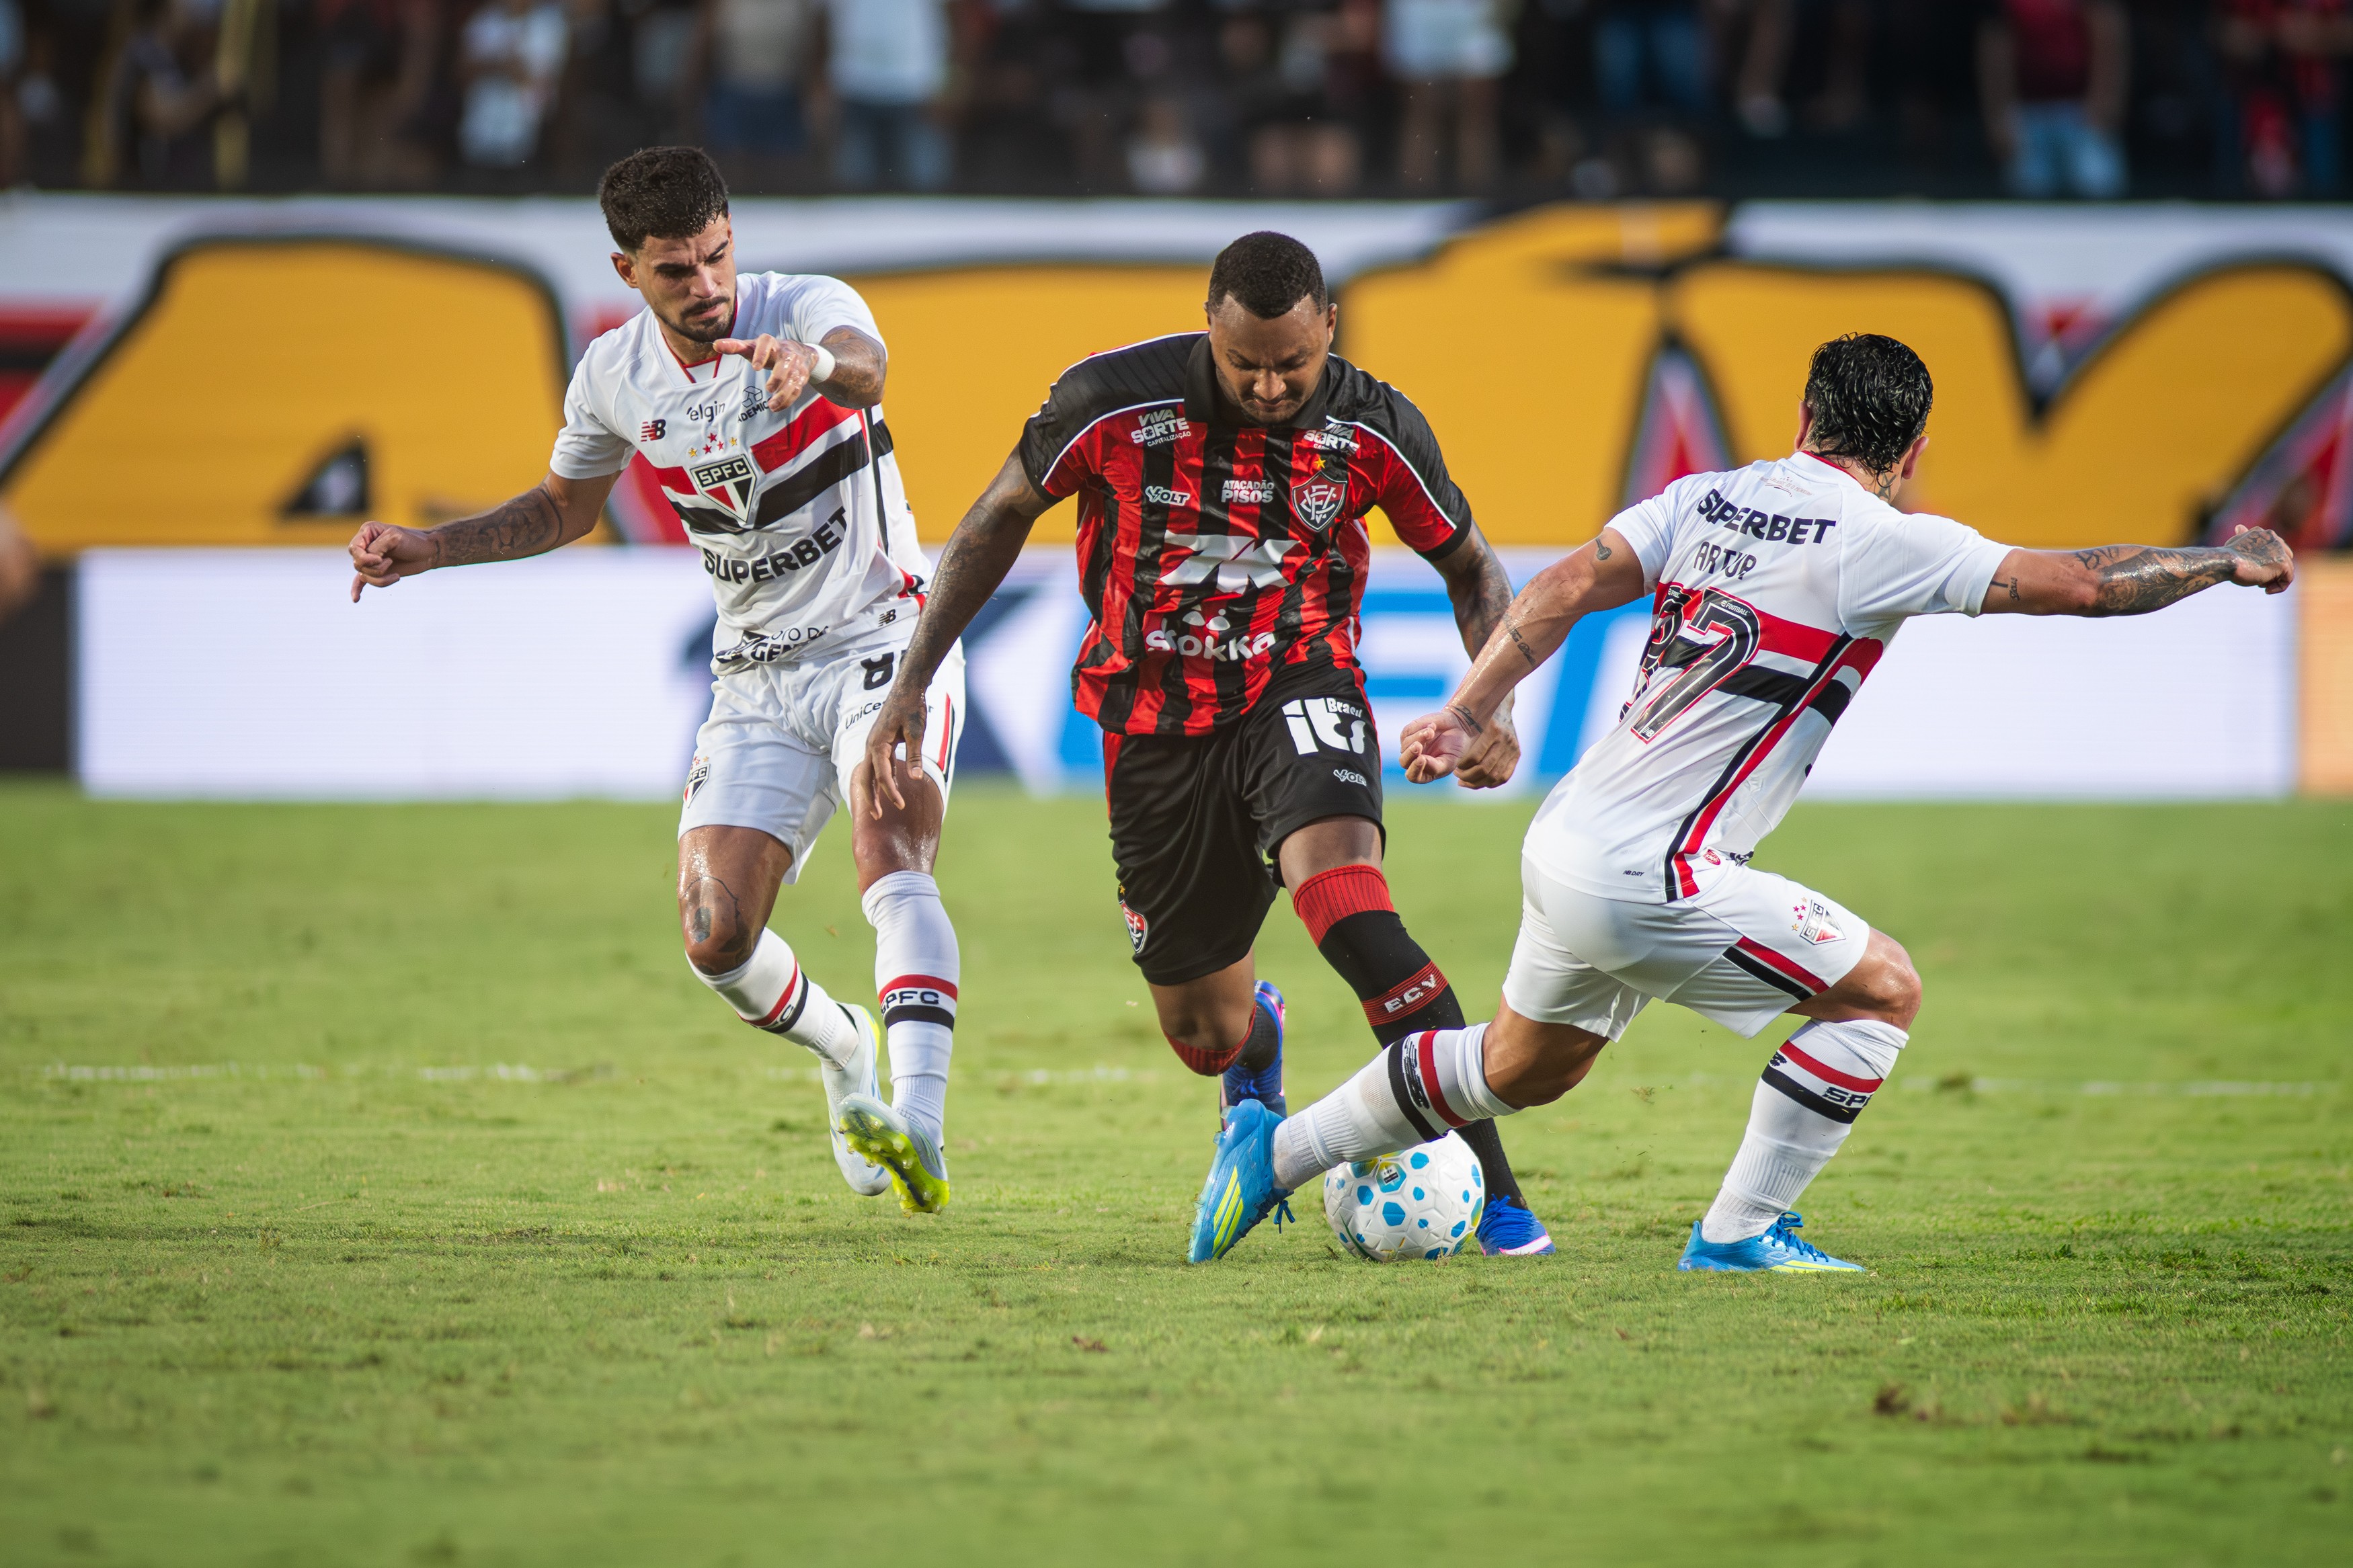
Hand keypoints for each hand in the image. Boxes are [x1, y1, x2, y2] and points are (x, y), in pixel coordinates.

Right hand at [348, 521, 437, 600]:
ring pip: (365, 575)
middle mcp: (366, 546)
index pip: (354, 548)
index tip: (379, 559)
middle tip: (391, 562)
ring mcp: (371, 560)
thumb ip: (377, 548)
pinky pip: (361, 581)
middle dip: (375, 568)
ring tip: (396, 576)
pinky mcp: (376, 572)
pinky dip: (357, 589)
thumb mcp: (394, 538)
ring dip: (381, 579)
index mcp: (367, 532)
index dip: (364, 557)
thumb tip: (369, 562)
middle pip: (358, 564)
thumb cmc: (413, 541)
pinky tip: (356, 599)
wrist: (428, 552)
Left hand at [714, 333, 820, 412]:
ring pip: (793, 380)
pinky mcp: (802, 376)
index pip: (767, 343)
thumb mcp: (752, 347)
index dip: (761, 354)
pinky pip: (797, 389)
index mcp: (771, 342)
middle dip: (778, 377)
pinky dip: (788, 400)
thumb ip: (735, 346)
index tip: (755, 367)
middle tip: (767, 389)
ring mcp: (796, 365)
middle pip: (785, 364)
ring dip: (783, 394)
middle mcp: (786, 352)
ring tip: (771, 405)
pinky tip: (776, 407)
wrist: (801, 352)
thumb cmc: (770, 351)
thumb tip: (715, 344)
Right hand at [859, 681, 930, 817]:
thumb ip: (915, 756)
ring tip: (879, 809)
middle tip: (876, 817)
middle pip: (867, 777)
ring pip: (869, 772)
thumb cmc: (911, 706)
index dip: (890, 792)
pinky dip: (881, 778)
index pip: (882, 774)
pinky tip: (889, 788)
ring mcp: (874, 744)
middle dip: (871, 798)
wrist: (907, 686)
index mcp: (878, 743)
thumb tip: (916, 778)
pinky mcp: (880, 742)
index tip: (900, 806)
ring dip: (874, 790)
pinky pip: (877, 765)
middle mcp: (872, 745)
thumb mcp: (916, 732)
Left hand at [1399, 705, 1479, 784]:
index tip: (1422, 758)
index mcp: (1424, 773)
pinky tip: (1432, 726)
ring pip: (1405, 744)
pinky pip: (1407, 731)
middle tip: (1418, 746)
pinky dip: (1419, 727)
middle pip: (1403, 761)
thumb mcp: (1449, 761)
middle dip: (1411, 753)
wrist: (1459, 729)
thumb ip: (1435, 767)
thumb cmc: (1455, 749)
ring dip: (1419, 736)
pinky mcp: (1409, 733)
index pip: (1412, 776)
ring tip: (1432, 730)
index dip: (1415, 768)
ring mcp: (1410, 747)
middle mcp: (1414, 761)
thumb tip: (1421, 761)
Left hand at [1449, 706, 1521, 790]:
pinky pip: (1504, 776)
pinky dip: (1491, 783)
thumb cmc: (1476, 716)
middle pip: (1484, 769)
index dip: (1461, 767)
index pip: (1473, 758)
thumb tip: (1441, 757)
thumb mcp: (1466, 720)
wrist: (1499, 707)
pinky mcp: (1517, 753)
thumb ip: (1457, 737)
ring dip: (1478, 782)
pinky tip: (1479, 782)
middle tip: (1458, 776)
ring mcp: (1513, 747)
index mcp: (1492, 729)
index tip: (1454, 767)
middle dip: (1468, 776)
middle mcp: (1505, 738)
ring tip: (1465, 780)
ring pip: (1494, 776)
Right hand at [2224, 525, 2294, 593]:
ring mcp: (2280, 551)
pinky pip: (2288, 578)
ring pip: (2287, 569)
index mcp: (2264, 533)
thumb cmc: (2228, 554)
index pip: (2277, 547)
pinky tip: (2266, 590)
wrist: (2227, 561)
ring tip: (2261, 585)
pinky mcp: (2282, 564)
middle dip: (2275, 570)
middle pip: (2285, 557)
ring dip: (2274, 580)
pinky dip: (2279, 587)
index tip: (2256, 570)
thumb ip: (2242, 536)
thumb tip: (2239, 527)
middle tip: (2261, 580)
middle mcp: (2275, 539)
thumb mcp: (2235, 541)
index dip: (2269, 560)